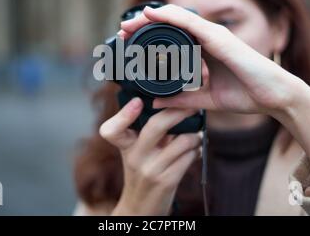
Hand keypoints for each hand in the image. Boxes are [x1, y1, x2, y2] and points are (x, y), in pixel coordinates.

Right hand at [100, 97, 201, 215]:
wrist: (141, 207)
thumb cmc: (143, 172)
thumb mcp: (138, 152)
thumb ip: (150, 131)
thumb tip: (175, 106)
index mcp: (125, 146)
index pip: (112, 130)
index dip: (123, 115)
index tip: (138, 101)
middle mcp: (134, 157)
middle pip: (156, 126)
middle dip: (179, 112)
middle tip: (192, 106)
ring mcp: (151, 170)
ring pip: (182, 141)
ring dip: (195, 135)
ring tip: (197, 134)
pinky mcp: (167, 181)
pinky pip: (189, 157)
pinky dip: (196, 150)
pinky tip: (195, 150)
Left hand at [119, 4, 303, 115]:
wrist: (275, 97)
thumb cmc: (246, 95)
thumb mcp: (205, 99)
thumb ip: (182, 100)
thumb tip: (154, 102)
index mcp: (204, 51)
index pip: (171, 38)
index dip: (148, 38)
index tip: (128, 43)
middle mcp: (207, 39)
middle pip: (169, 26)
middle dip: (143, 27)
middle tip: (122, 33)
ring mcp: (213, 35)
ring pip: (176, 20)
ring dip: (150, 20)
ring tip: (129, 24)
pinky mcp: (219, 38)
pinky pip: (190, 23)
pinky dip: (169, 17)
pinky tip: (151, 14)